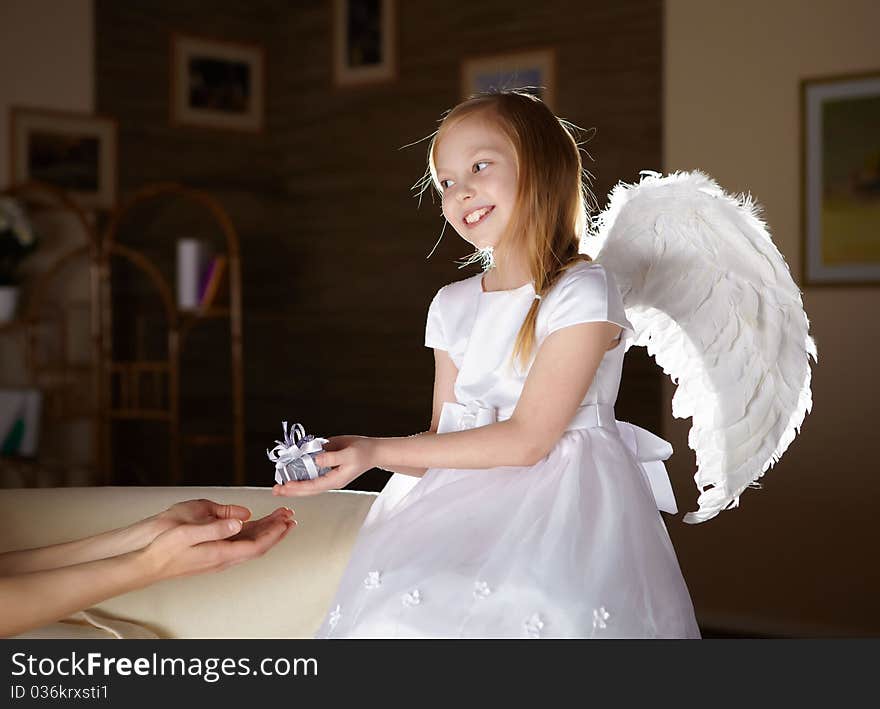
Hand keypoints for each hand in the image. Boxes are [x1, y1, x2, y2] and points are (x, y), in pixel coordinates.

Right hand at [141, 507, 295, 580]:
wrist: (144, 564)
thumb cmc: (162, 547)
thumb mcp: (187, 530)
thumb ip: (215, 525)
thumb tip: (240, 521)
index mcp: (220, 552)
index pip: (257, 545)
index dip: (275, 533)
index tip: (287, 521)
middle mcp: (222, 558)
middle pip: (258, 545)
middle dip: (276, 530)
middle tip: (290, 517)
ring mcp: (217, 557)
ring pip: (249, 544)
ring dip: (265, 530)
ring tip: (278, 517)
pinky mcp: (211, 553)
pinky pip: (238, 543)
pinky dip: (250, 532)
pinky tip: (253, 524)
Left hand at [272, 435, 375, 497]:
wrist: (373, 450)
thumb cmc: (364, 453)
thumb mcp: (349, 454)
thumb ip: (331, 457)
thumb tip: (315, 459)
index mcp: (335, 480)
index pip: (313, 485)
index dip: (299, 486)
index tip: (286, 485)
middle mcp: (329, 479)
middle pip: (308, 489)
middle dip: (291, 490)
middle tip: (276, 490)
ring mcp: (327, 474)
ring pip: (308, 483)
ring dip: (293, 484)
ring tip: (278, 485)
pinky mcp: (326, 466)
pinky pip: (311, 472)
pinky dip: (300, 473)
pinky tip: (290, 472)